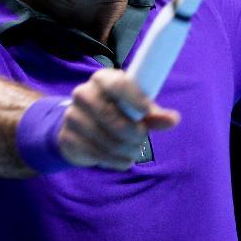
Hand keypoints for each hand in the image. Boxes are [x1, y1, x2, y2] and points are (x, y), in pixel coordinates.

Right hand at [58, 69, 180, 170]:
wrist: (80, 125)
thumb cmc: (115, 110)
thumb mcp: (134, 107)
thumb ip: (153, 113)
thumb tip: (173, 120)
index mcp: (102, 79)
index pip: (118, 85)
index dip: (134, 99)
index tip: (148, 113)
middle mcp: (83, 94)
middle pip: (112, 118)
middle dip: (134, 134)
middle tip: (143, 139)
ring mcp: (72, 117)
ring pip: (108, 141)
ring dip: (127, 151)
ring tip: (134, 150)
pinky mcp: (67, 139)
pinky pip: (98, 155)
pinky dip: (116, 161)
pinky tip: (121, 158)